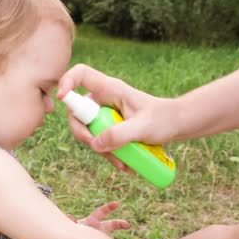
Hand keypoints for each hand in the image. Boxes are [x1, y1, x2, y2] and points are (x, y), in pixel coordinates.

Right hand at [57, 64, 177, 168]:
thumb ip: (120, 134)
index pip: (80, 74)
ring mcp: (104, 115)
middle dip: (84, 134)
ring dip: (100, 150)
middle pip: (77, 113)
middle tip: (99, 149)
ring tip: (123, 162)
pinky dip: (108, 154)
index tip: (62, 98)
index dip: (66, 82)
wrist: (176, 126)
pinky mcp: (108, 128)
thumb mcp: (144, 127)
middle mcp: (103, 100)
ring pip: (87, 132)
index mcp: (110, 88)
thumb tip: (95, 144)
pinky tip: (124, 164)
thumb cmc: (164, 119)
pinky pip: (98, 142)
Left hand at [68, 202, 129, 233]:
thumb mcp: (72, 225)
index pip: (101, 212)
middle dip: (119, 223)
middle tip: (127, 225)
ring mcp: (98, 238)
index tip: (117, 204)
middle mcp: (98, 229)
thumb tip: (69, 216)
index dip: (109, 208)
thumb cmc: (72, 232)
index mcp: (92, 220)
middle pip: (111, 224)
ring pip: (108, 238)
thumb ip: (72, 221)